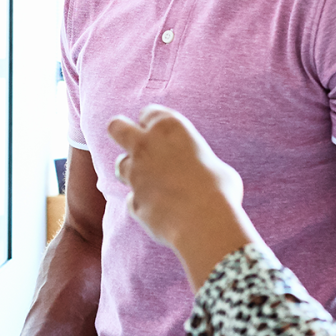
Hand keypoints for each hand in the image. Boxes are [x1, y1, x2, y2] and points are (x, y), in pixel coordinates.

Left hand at [107, 105, 256, 288]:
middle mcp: (145, 146)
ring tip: (157, 183)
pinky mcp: (133, 202)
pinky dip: (144, 204)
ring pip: (120, 165)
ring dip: (133, 173)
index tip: (163, 136)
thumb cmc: (219, 190)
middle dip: (122, 133)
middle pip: (116, 127)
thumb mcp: (215, 165)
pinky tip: (163, 211)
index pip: (148, 113)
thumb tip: (199, 172)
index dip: (153, 124)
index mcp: (169, 127)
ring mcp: (135, 174)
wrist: (205, 222)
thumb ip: (196, 162)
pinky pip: (133, 200)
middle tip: (135, 146)